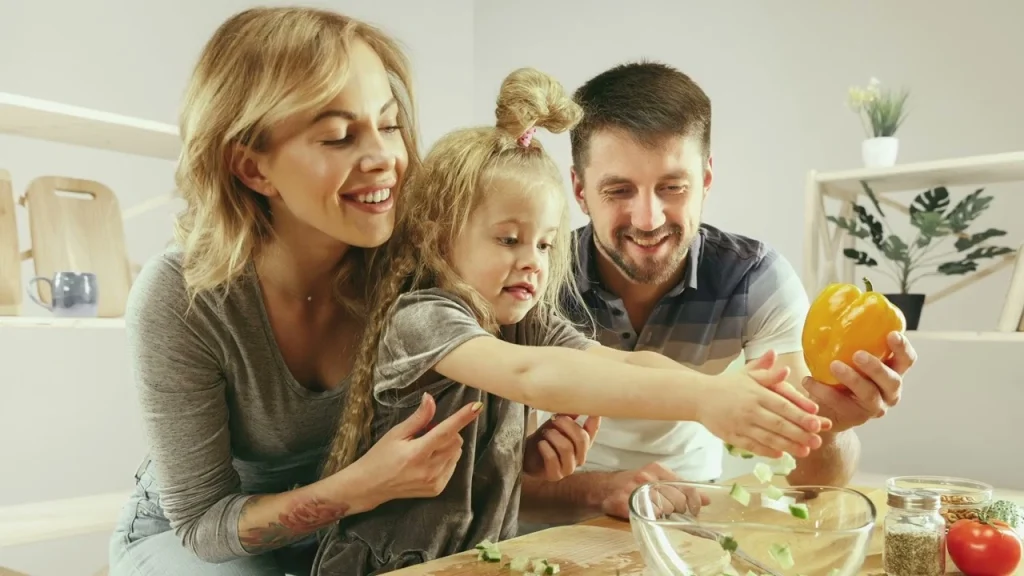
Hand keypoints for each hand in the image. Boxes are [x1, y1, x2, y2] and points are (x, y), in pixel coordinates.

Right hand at [349, 393, 480, 507]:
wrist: (370, 486)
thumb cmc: (380, 457)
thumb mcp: (396, 434)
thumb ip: (418, 418)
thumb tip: (430, 398)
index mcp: (416, 453)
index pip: (445, 431)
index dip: (462, 417)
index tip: (476, 406)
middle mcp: (428, 470)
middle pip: (455, 442)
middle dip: (447, 432)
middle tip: (426, 433)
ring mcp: (434, 482)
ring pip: (456, 454)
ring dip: (447, 446)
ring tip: (425, 449)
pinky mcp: (436, 489)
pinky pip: (452, 466)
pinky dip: (445, 459)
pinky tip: (427, 461)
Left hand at [523, 414, 600, 479]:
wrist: (526, 455)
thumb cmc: (544, 438)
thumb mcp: (555, 424)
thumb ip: (567, 416)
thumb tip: (576, 402)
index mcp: (582, 443)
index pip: (593, 431)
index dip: (595, 420)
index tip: (594, 409)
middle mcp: (579, 457)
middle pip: (582, 439)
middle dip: (568, 426)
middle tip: (555, 419)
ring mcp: (568, 468)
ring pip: (567, 448)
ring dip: (554, 436)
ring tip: (545, 432)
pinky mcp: (555, 475)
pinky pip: (553, 459)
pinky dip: (545, 448)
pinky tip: (541, 444)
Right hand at [599, 462, 708, 519]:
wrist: (603, 488)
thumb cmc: (633, 484)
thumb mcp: (655, 478)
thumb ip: (679, 487)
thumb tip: (707, 500)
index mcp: (656, 469)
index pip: (683, 485)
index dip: (694, 499)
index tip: (698, 508)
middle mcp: (646, 477)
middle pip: (676, 501)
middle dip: (678, 510)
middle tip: (673, 513)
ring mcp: (634, 491)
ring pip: (663, 510)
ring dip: (664, 516)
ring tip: (656, 512)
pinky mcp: (625, 504)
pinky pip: (647, 517)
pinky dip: (650, 519)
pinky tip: (647, 515)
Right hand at [701, 350, 830, 458]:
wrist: (699, 396)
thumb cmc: (728, 385)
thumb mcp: (748, 374)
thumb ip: (767, 372)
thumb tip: (785, 367)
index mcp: (756, 393)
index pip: (782, 405)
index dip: (801, 414)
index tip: (817, 421)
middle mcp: (749, 409)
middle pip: (778, 424)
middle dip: (800, 433)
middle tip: (818, 440)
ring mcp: (740, 425)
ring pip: (768, 438)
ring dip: (788, 446)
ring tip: (805, 451)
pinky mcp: (731, 436)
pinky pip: (752, 446)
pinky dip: (767, 451)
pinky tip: (781, 454)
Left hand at [803, 331, 916, 431]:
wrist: (828, 408)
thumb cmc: (841, 374)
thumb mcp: (849, 356)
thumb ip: (850, 340)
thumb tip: (836, 305)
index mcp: (892, 371)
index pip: (907, 360)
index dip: (902, 348)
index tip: (891, 334)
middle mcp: (890, 391)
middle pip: (892, 380)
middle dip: (876, 367)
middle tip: (858, 354)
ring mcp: (875, 407)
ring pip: (869, 394)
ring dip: (852, 379)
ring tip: (834, 365)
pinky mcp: (856, 418)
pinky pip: (842, 405)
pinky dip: (824, 391)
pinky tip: (809, 380)